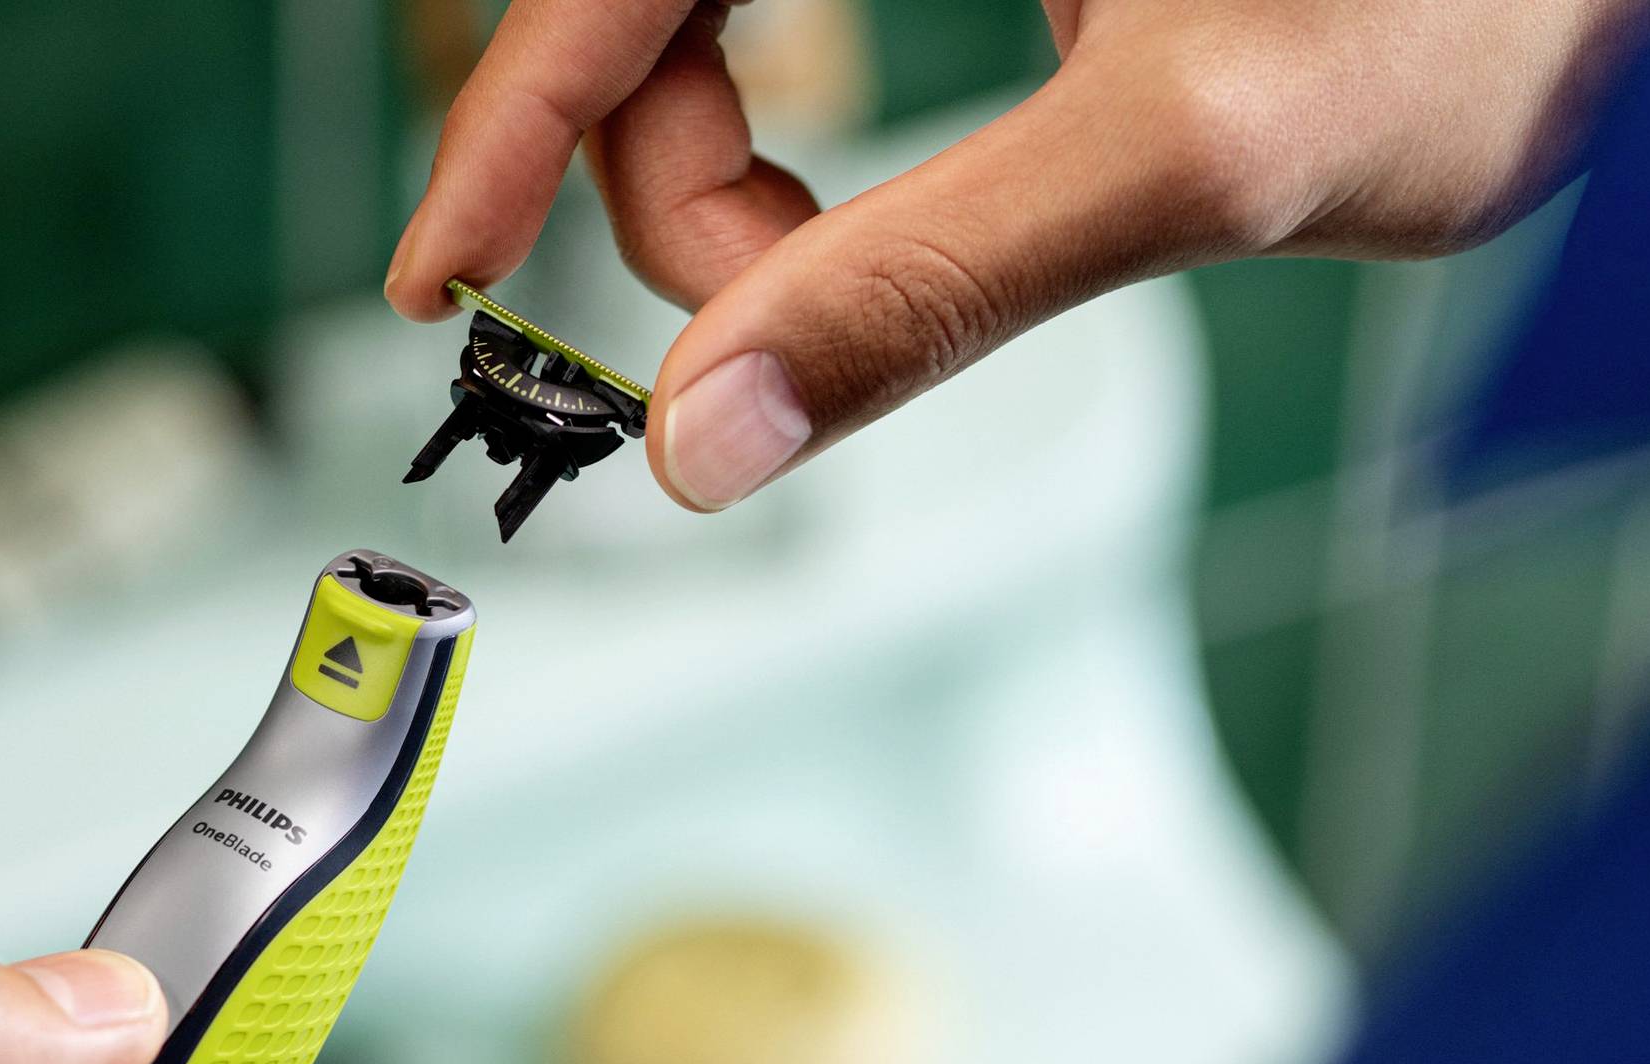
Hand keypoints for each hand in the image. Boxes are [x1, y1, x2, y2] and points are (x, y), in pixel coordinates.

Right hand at [388, 0, 1649, 510]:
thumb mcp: (1207, 145)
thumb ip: (940, 281)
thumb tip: (706, 433)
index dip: (506, 129)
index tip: (441, 285)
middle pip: (654, 6)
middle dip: (679, 190)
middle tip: (756, 345)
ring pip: (727, 13)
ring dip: (754, 176)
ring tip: (874, 272)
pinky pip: (808, 0)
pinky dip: (814, 128)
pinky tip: (874, 207)